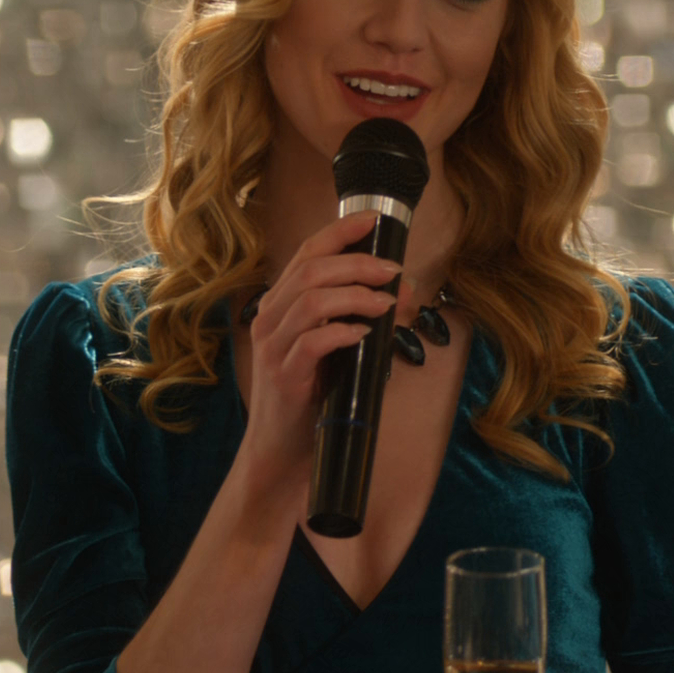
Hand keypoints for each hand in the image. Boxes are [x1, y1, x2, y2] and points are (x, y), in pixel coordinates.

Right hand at [235, 210, 399, 492]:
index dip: (339, 232)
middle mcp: (270, 319)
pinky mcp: (285, 377)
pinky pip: (312, 343)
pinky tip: (365, 334)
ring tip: (388, 302)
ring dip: (356, 295)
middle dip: (358, 263)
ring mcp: (274, 348)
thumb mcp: (332, 349)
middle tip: (394, 270)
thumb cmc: (311, 397)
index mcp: (280, 306)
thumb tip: (403, 292)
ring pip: (311, 301)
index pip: (306, 253)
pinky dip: (343, 332)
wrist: (281, 452)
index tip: (374, 219)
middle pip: (311, 271)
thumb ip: (357, 318)